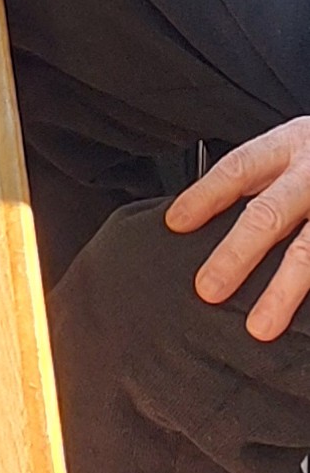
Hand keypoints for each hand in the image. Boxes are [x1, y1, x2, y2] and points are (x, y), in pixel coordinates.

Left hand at [170, 118, 309, 339]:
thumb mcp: (290, 148)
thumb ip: (260, 178)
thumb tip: (198, 216)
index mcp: (288, 146)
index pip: (238, 168)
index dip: (205, 195)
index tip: (175, 223)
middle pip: (271, 214)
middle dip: (237, 254)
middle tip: (208, 288)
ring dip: (283, 290)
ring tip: (260, 325)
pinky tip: (305, 322)